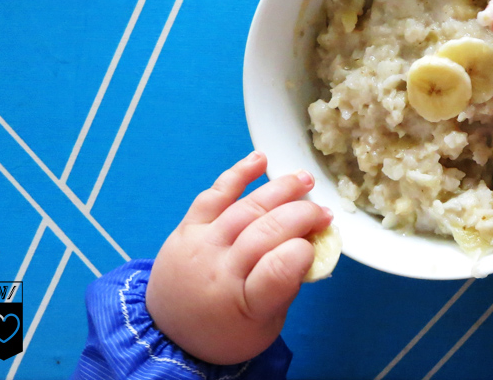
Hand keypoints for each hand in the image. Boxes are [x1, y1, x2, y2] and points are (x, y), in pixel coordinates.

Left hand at [145, 153, 331, 364]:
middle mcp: (219, 270)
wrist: (168, 332)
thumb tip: (313, 241)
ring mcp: (201, 245)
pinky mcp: (187, 228)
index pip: (278, 270)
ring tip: (306, 181)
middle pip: (265, 231)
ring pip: (245, 208)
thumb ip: (289, 283)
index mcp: (244, 304)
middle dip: (302, 215)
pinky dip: (238, 174)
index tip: (317, 244)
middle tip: (324, 213)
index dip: (303, 251)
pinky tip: (261, 160)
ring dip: (280, 189)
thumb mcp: (268, 324)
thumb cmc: (227, 329)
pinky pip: (213, 195)